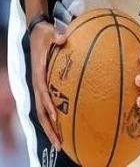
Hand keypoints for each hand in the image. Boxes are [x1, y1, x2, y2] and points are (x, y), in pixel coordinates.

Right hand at [29, 20, 66, 149]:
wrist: (37, 32)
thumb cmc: (45, 33)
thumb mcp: (49, 32)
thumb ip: (56, 35)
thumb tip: (63, 38)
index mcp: (39, 72)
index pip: (43, 91)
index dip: (48, 104)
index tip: (56, 117)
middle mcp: (38, 83)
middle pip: (41, 110)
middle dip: (49, 127)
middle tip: (60, 143)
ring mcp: (41, 87)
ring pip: (43, 112)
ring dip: (51, 128)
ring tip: (61, 143)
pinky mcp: (45, 86)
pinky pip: (48, 106)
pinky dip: (53, 118)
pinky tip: (64, 127)